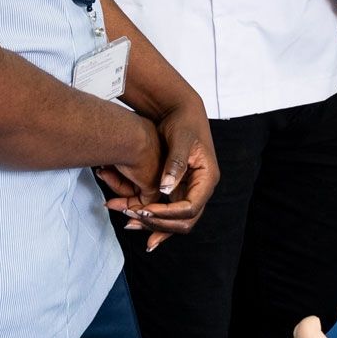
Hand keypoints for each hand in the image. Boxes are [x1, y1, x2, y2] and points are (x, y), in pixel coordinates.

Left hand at [108, 99, 218, 251]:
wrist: (180, 110)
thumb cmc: (183, 122)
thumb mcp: (180, 139)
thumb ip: (175, 163)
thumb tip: (166, 189)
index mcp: (207, 178)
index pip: (191, 207)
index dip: (168, 213)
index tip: (145, 211)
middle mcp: (201, 188)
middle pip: (185, 221)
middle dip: (159, 225)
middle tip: (133, 220)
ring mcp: (191, 190)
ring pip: (175, 220)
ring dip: (154, 227)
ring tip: (129, 224)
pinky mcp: (179, 189)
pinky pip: (168, 212)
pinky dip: (153, 219)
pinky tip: (136, 221)